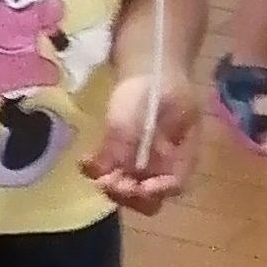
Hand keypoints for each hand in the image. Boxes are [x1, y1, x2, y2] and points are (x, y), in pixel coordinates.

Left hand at [88, 73, 198, 213]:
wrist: (148, 67)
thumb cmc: (156, 84)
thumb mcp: (145, 105)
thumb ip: (126, 137)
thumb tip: (106, 170)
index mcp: (182, 153)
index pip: (174, 184)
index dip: (156, 191)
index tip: (137, 186)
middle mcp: (164, 166)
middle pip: (150, 199)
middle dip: (129, 195)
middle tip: (109, 183)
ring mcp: (143, 165)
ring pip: (129, 191)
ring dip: (111, 187)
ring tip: (95, 174)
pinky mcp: (123, 158)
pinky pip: (111, 175)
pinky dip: (98, 173)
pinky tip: (84, 162)